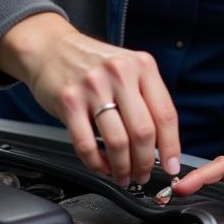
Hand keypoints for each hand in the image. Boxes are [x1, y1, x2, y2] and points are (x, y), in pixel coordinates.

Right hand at [0, 13, 180, 184]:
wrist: (51, 47)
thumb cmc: (92, 64)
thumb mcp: (127, 68)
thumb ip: (145, 97)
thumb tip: (162, 142)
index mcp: (142, 66)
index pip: (166, 113)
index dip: (171, 146)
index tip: (171, 165)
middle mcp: (120, 74)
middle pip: (143, 131)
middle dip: (146, 162)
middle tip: (143, 175)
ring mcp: (93, 87)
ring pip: (117, 141)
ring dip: (122, 167)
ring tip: (123, 175)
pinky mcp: (69, 101)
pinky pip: (86, 144)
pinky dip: (96, 164)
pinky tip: (101, 166)